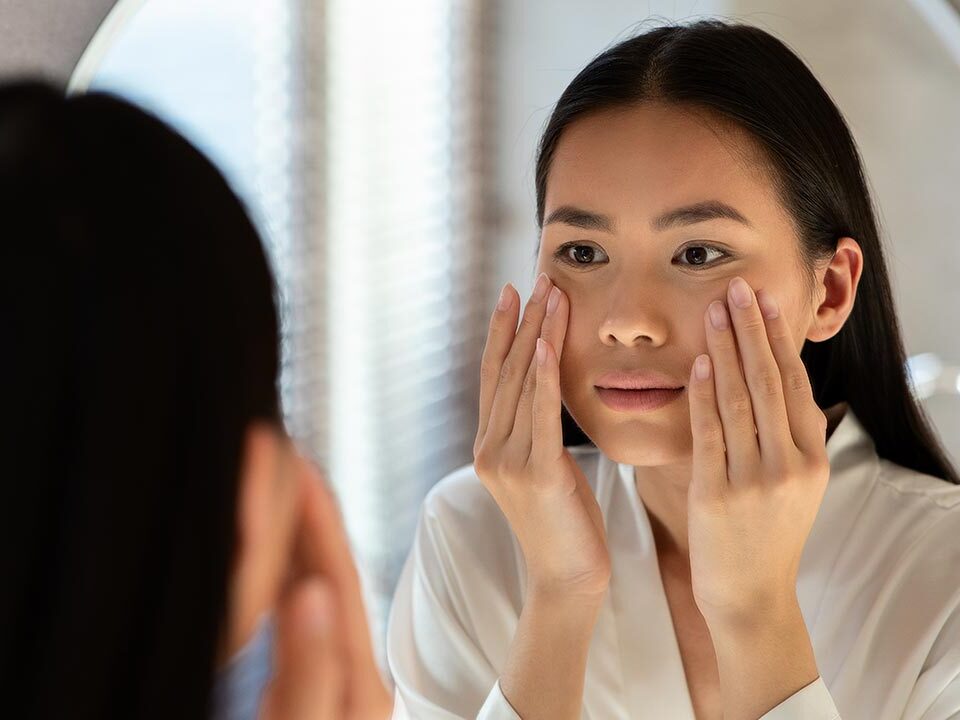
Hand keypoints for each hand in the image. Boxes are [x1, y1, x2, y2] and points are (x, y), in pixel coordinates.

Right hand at [259, 459, 393, 719]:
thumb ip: (310, 667)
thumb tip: (310, 593)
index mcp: (358, 678)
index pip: (339, 578)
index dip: (319, 518)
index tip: (302, 465)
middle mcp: (353, 672)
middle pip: (330, 576)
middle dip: (308, 516)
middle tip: (285, 463)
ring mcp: (336, 682)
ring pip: (315, 594)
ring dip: (295, 544)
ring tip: (271, 499)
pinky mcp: (314, 693)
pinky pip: (297, 622)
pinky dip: (282, 585)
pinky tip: (267, 573)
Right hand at [473, 273, 609, 598]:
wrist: (567, 578)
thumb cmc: (566, 523)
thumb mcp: (546, 469)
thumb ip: (537, 432)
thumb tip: (549, 394)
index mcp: (490, 445)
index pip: (496, 376)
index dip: (503, 332)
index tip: (514, 292)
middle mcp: (490, 448)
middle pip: (507, 371)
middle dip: (524, 321)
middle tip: (539, 276)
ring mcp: (506, 461)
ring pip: (522, 384)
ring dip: (537, 335)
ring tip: (550, 294)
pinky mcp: (533, 474)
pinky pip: (539, 415)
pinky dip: (542, 376)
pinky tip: (547, 345)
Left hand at [686, 276, 829, 627]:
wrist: (750, 596)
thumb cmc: (765, 536)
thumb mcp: (793, 485)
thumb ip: (786, 437)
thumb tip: (775, 383)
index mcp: (811, 457)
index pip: (795, 383)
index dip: (779, 338)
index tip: (767, 300)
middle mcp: (790, 464)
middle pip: (769, 381)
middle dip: (752, 330)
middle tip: (738, 286)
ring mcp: (755, 479)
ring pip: (740, 399)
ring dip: (726, 349)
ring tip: (715, 309)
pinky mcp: (719, 493)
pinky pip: (710, 433)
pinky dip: (705, 394)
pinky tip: (699, 362)